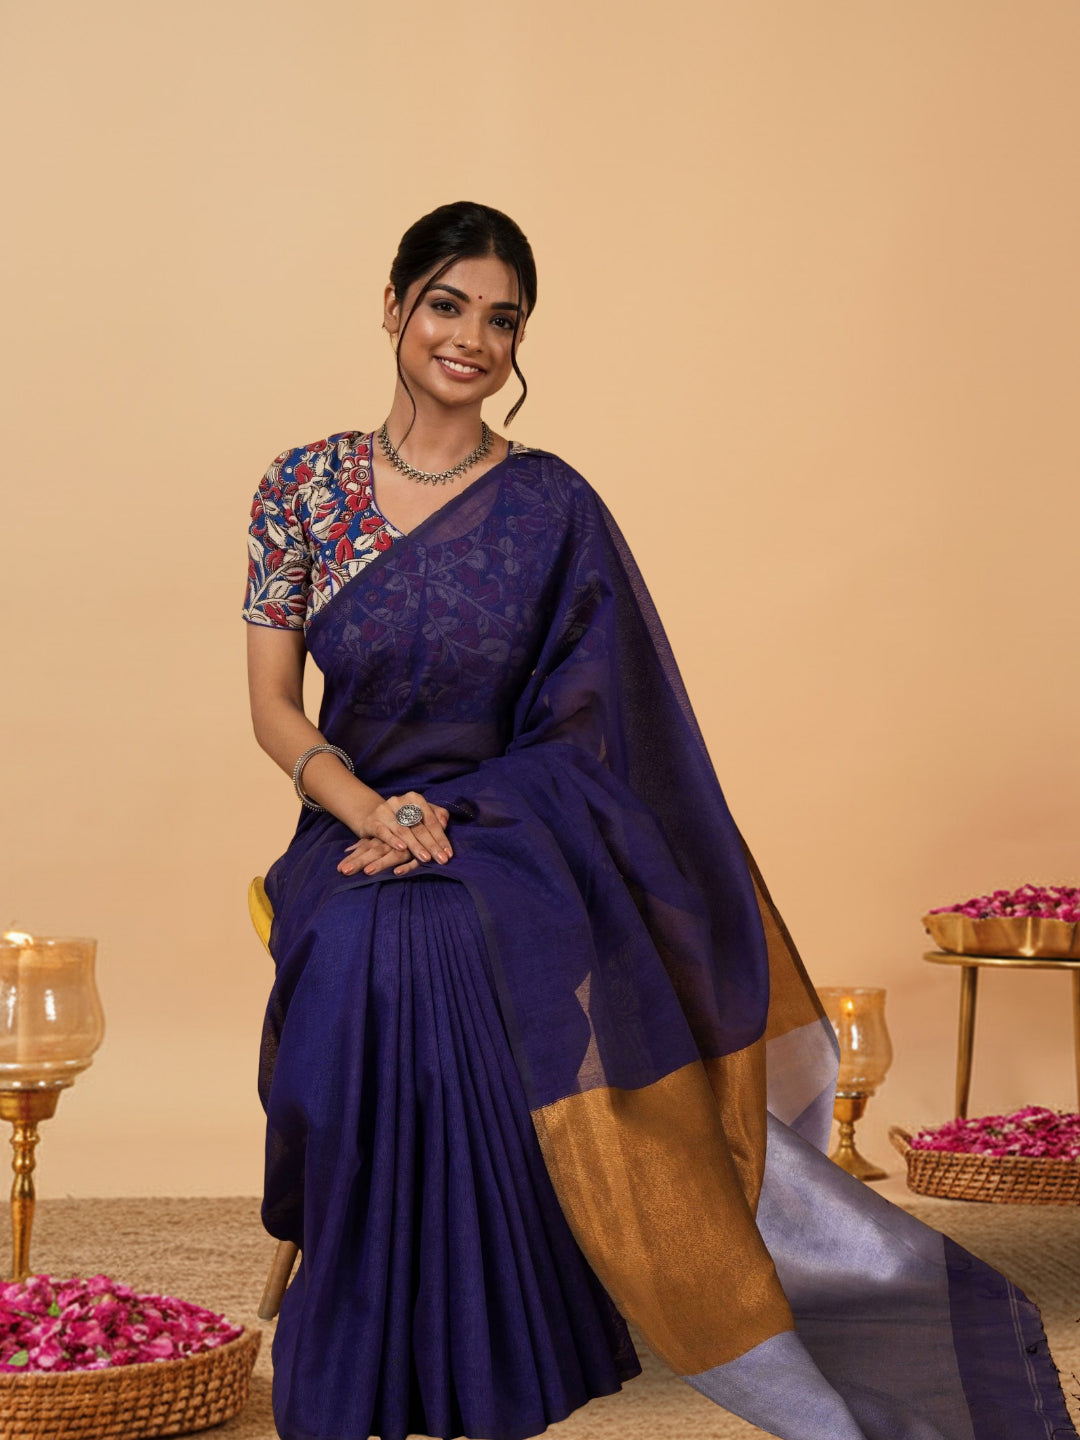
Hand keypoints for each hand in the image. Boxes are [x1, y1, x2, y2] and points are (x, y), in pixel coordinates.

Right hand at [336, 792, 452, 876]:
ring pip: (403, 831)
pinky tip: (403, 849)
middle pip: (419, 826)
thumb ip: (436, 815)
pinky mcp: (372, 821)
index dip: (441, 838)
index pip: (431, 820)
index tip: (449, 853)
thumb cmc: (403, 818)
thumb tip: (444, 823)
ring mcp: (385, 810)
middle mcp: (399, 801)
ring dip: (416, 846)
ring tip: (426, 858)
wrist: (374, 817)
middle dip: (432, 845)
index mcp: (414, 798)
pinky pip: (384, 832)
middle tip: (441, 860)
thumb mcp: (420, 814)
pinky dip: (394, 841)